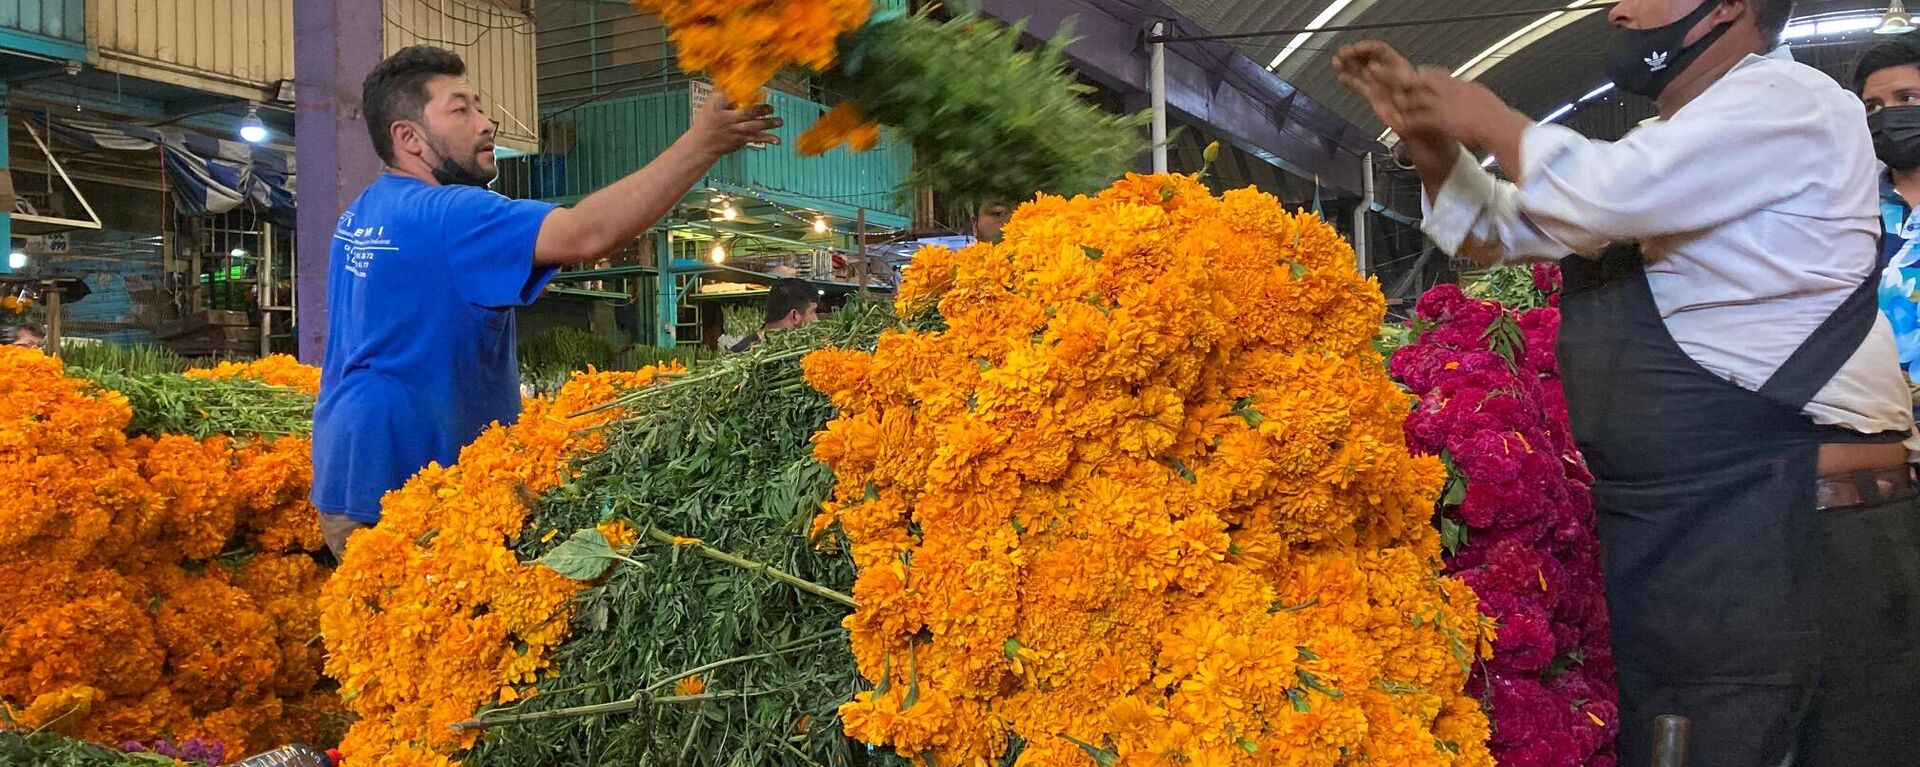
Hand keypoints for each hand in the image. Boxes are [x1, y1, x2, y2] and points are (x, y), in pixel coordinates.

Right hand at [685, 94, 781, 158]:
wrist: (703, 143)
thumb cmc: (707, 120)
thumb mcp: (710, 103)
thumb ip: (720, 91)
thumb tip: (730, 77)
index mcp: (720, 107)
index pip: (731, 97)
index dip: (742, 92)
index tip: (753, 87)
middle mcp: (729, 119)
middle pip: (747, 113)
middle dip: (760, 110)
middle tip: (771, 107)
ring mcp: (736, 131)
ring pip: (754, 126)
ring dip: (768, 124)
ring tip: (780, 121)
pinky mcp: (742, 140)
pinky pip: (756, 139)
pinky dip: (768, 139)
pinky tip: (777, 140)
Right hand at [1334, 41, 1420, 137]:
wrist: (1419, 126)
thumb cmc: (1420, 104)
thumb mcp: (1409, 85)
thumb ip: (1389, 76)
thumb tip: (1370, 67)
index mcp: (1398, 66)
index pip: (1379, 50)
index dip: (1365, 47)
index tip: (1352, 49)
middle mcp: (1387, 72)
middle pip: (1368, 58)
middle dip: (1353, 54)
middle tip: (1340, 54)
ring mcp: (1379, 84)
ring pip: (1361, 70)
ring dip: (1348, 65)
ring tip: (1336, 63)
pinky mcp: (1373, 97)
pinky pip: (1359, 85)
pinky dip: (1350, 80)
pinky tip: (1341, 77)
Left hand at [1389, 68, 1529, 151]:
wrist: (1499, 126)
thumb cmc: (1496, 116)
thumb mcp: (1482, 95)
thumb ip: (1470, 92)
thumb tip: (1469, 91)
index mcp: (1459, 83)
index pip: (1435, 73)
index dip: (1422, 74)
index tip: (1415, 73)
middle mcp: (1448, 90)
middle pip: (1418, 80)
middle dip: (1402, 80)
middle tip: (1390, 81)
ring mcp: (1442, 103)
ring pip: (1414, 99)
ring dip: (1401, 103)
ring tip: (1390, 105)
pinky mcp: (1438, 119)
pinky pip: (1416, 119)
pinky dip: (1407, 123)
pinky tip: (1399, 126)